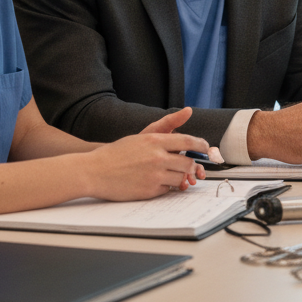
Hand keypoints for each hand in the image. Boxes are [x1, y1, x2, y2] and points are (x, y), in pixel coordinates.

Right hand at [84, 111, 207, 199]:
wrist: (94, 171)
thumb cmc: (117, 153)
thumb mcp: (141, 135)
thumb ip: (166, 125)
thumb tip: (188, 111)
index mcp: (155, 141)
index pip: (188, 141)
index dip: (201, 146)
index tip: (207, 149)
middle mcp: (157, 157)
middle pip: (188, 162)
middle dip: (192, 165)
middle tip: (191, 167)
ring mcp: (154, 175)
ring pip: (181, 177)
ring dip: (180, 177)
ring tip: (171, 174)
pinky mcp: (150, 190)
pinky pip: (168, 189)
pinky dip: (167, 187)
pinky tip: (157, 182)